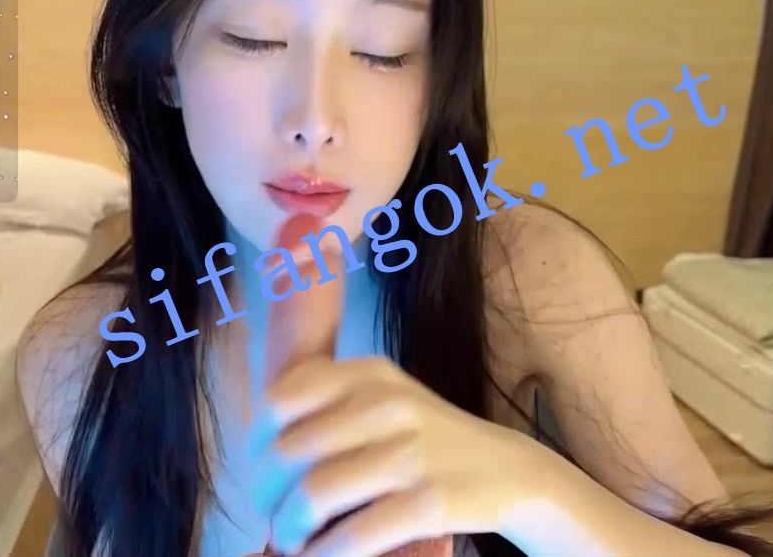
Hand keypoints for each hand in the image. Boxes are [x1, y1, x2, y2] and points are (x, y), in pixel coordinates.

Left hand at [246, 217, 537, 555]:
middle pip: (287, 454)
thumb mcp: (375, 389)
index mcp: (366, 373)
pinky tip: (330, 556)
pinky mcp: (433, 500)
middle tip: (282, 522)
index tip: (270, 473)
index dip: (261, 444)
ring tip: (302, 543)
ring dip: (296, 531)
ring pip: (314, 494)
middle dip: (272, 498)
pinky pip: (356, 535)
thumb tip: (286, 247)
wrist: (511, 474)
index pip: (281, 397)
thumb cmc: (421, 437)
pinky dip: (330, 554)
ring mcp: (412, 450)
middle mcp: (387, 403)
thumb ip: (319, 340)